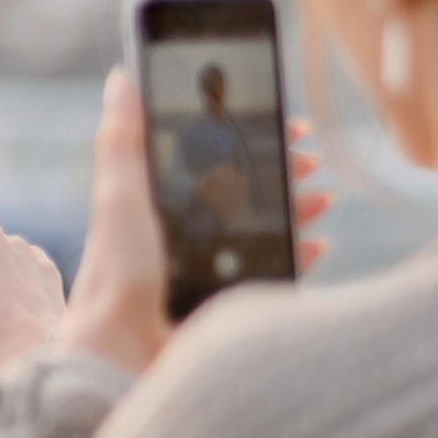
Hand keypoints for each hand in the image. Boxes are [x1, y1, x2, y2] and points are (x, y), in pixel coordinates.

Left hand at [56, 69, 334, 373]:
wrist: (125, 358)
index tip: (277, 121)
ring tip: (321, 196)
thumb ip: (122, 143)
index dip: (242, 137)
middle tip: (309, 157)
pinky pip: (274, 275)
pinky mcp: (227, 308)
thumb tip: (121, 80)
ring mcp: (207, 273)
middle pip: (240, 193)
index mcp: (152, 209)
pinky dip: (299, 255)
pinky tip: (316, 243)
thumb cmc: (116, 278)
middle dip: (278, 170)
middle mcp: (180, 239)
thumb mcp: (118, 199)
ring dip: (295, 207)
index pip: (206, 160)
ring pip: (262, 230)